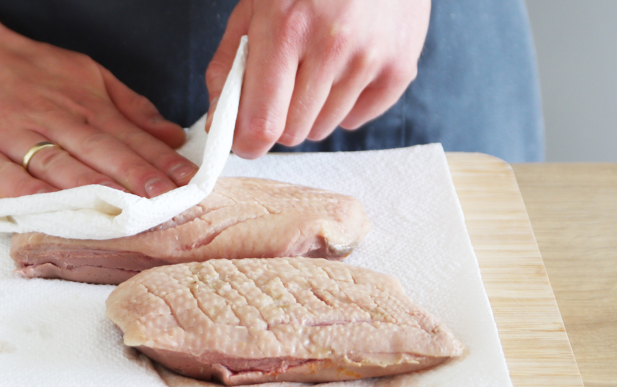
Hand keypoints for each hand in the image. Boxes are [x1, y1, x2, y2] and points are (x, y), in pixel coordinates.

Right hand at [0, 1, 197, 197]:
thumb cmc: (18, 67)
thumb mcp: (81, 73)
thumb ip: (127, 106)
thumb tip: (172, 134)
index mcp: (81, 103)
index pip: (129, 136)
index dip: (160, 161)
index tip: (189, 183)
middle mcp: (51, 118)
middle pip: (101, 151)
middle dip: (138, 177)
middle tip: (168, 199)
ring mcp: (10, 136)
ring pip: (60, 166)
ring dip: (97, 189)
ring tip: (128, 211)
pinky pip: (5, 179)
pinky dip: (31, 195)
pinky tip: (56, 212)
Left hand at [205, 0, 430, 157]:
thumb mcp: (255, 6)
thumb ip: (229, 66)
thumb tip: (217, 125)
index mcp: (285, 27)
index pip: (262, 122)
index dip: (247, 142)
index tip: (243, 141)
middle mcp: (331, 44)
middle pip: (293, 133)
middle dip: (280, 117)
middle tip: (284, 83)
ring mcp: (371, 57)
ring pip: (323, 129)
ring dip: (312, 110)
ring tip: (317, 67)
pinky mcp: (399, 68)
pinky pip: (357, 120)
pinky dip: (345, 104)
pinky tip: (345, 68)